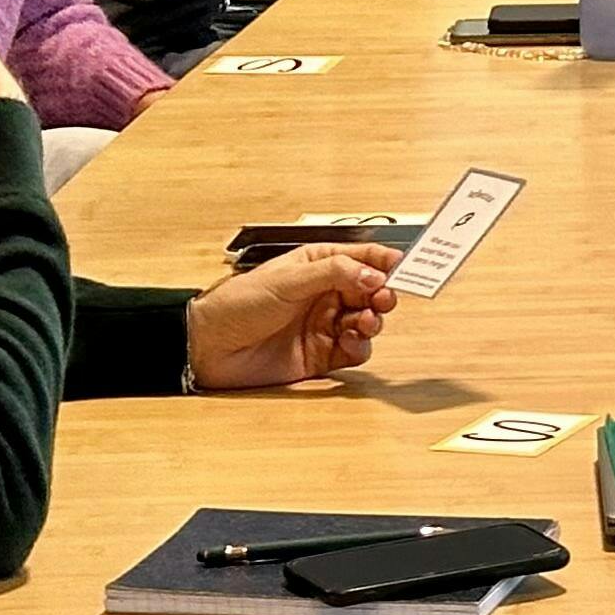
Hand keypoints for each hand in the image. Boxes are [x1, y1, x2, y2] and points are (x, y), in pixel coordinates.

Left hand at [183, 242, 400, 389]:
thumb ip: (333, 274)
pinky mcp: (321, 355)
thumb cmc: (237, 304)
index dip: (384, 262)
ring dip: (372, 320)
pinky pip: (354, 350)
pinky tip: (350, 341)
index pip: (361, 259)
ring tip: (364, 321)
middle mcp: (325, 294)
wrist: (210, 347)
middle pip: (370, 291)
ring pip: (366, 321)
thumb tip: (372, 274)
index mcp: (317, 266)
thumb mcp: (287, 279)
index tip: (405, 267)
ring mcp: (324, 325)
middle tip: (383, 298)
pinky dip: (359, 346)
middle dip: (382, 293)